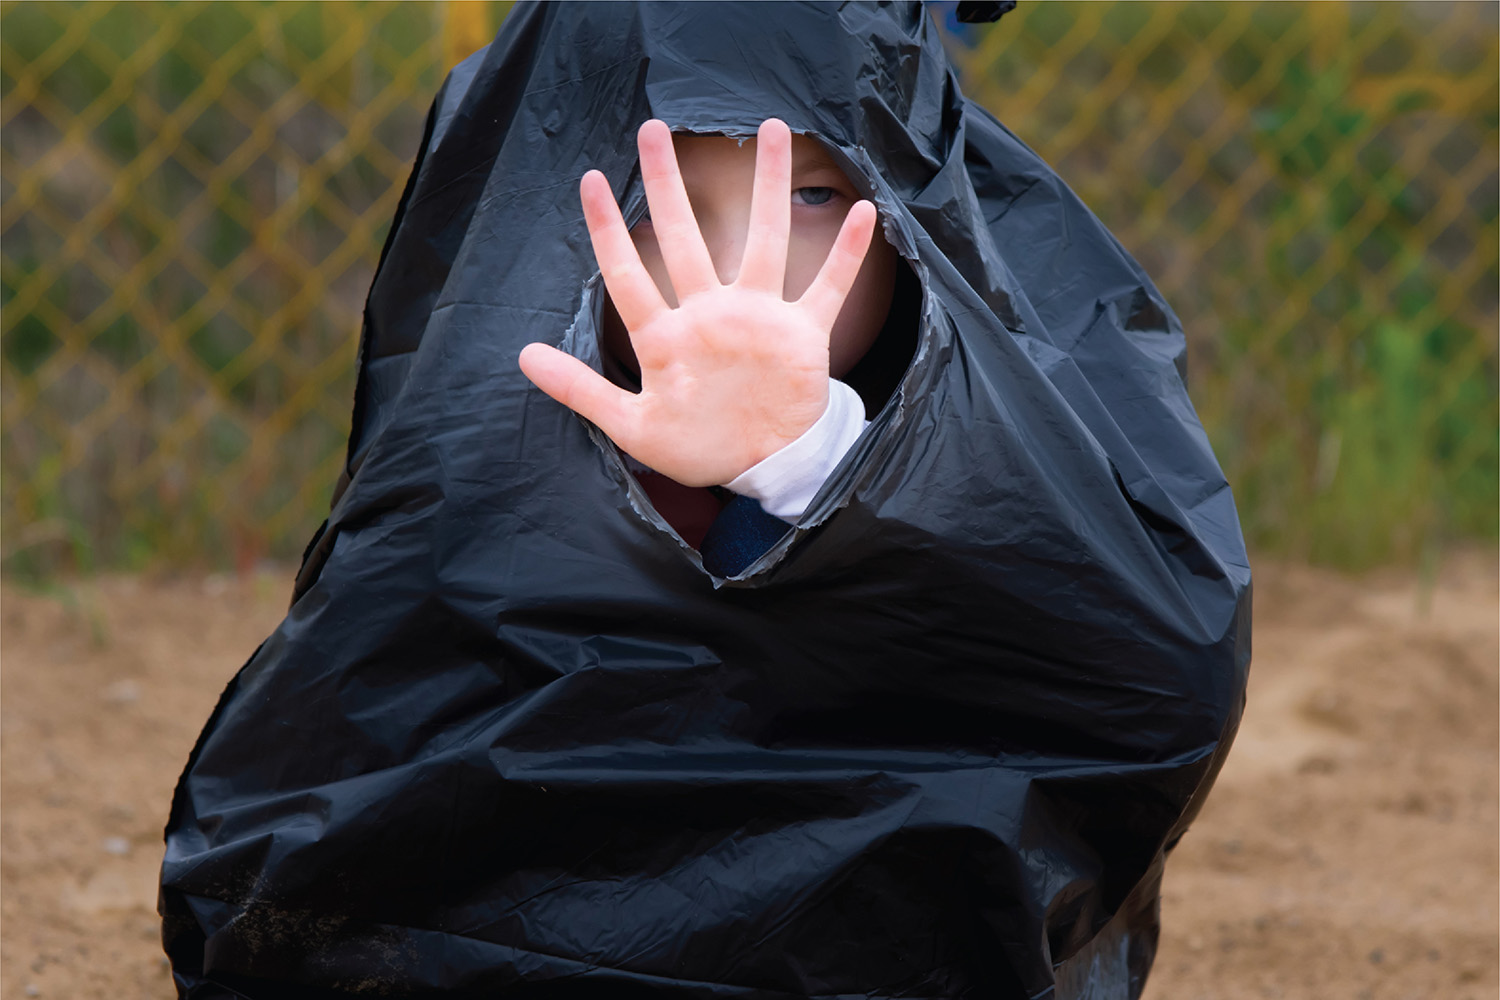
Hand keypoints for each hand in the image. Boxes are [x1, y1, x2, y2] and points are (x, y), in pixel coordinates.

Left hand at [518, 118, 876, 486]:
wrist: (763, 469)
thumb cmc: (697, 447)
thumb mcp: (632, 427)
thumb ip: (581, 390)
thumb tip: (523, 356)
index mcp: (667, 338)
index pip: (629, 274)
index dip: (608, 229)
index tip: (590, 179)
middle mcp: (710, 315)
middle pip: (686, 238)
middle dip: (668, 184)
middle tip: (653, 129)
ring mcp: (758, 320)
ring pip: (764, 241)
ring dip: (768, 189)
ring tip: (772, 129)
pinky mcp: (801, 335)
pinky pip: (827, 288)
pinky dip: (846, 256)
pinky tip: (862, 212)